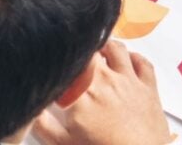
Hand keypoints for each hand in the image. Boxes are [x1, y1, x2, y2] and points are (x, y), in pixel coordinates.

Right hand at [38, 40, 171, 144]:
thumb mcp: (64, 144)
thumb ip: (44, 125)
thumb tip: (33, 111)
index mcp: (82, 91)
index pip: (68, 62)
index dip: (60, 59)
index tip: (55, 64)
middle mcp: (106, 79)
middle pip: (91, 50)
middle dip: (82, 52)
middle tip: (76, 60)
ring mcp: (129, 81)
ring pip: (117, 49)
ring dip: (106, 47)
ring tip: (98, 51)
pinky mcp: (149, 87)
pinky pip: (142, 62)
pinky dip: (135, 57)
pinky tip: (129, 59)